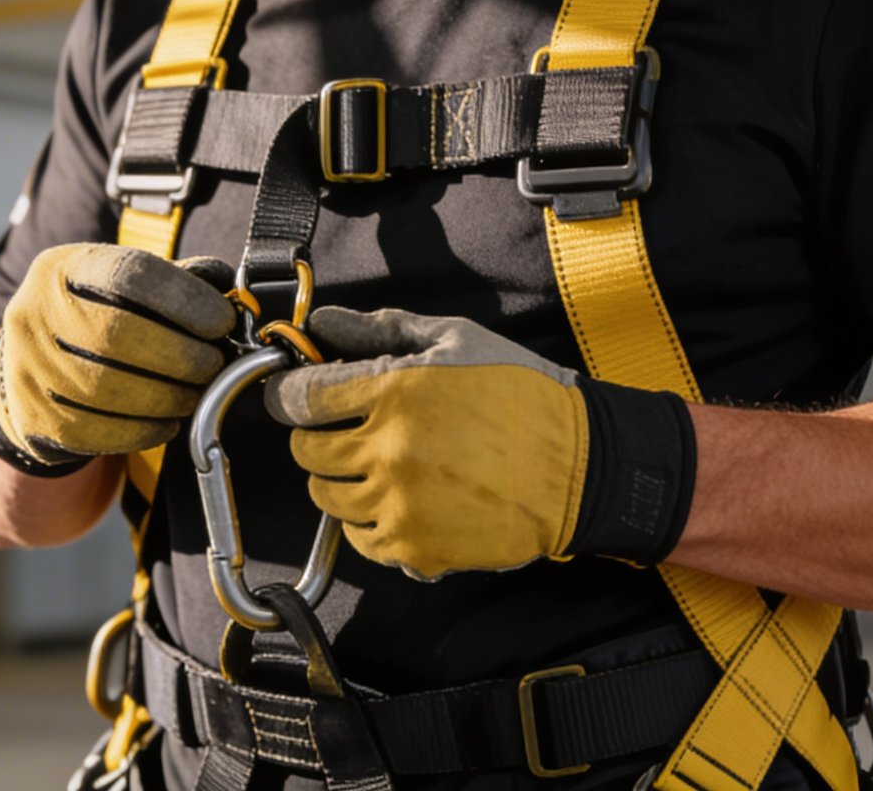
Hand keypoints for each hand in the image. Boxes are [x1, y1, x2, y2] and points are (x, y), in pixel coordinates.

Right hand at [0, 243, 235, 473]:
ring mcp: (30, 367)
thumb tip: (231, 292)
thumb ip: (175, 282)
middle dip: (181, 355)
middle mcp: (35, 312)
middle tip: (213, 366)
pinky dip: (147, 428)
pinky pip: (102, 430)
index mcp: (62, 269)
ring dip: (170, 396)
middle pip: (118, 334)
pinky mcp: (36, 417)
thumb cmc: (95, 322)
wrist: (33, 371)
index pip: (129, 275)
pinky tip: (169, 421)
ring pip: (111, 388)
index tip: (222, 323)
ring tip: (196, 394)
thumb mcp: (122, 288)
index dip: (185, 301)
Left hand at [264, 307, 695, 579]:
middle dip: (317, 436)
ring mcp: (400, 505)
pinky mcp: (416, 549)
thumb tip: (319, 323)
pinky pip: (358, 539)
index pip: (299, 398)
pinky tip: (401, 499)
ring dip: (341, 479)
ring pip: (325, 497)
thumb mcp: (455, 340)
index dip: (290, 395)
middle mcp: (389, 451)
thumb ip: (379, 329)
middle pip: (305, 450)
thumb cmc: (521, 393)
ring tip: (381, 464)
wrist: (582, 468)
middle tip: (348, 429)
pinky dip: (368, 521)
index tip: (298, 397)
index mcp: (394, 391)